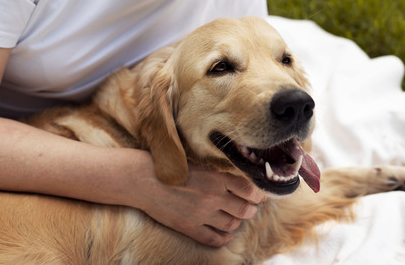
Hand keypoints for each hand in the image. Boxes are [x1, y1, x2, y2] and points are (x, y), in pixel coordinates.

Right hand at [137, 164, 266, 246]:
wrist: (144, 179)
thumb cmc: (172, 167)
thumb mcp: (201, 164)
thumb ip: (220, 173)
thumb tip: (241, 181)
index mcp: (217, 178)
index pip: (250, 190)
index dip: (259, 194)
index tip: (260, 195)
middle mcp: (213, 197)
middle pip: (245, 210)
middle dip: (251, 210)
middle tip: (250, 207)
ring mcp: (201, 214)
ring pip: (232, 225)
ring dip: (238, 222)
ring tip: (236, 217)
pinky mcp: (190, 227)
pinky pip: (214, 239)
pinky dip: (223, 238)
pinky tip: (225, 234)